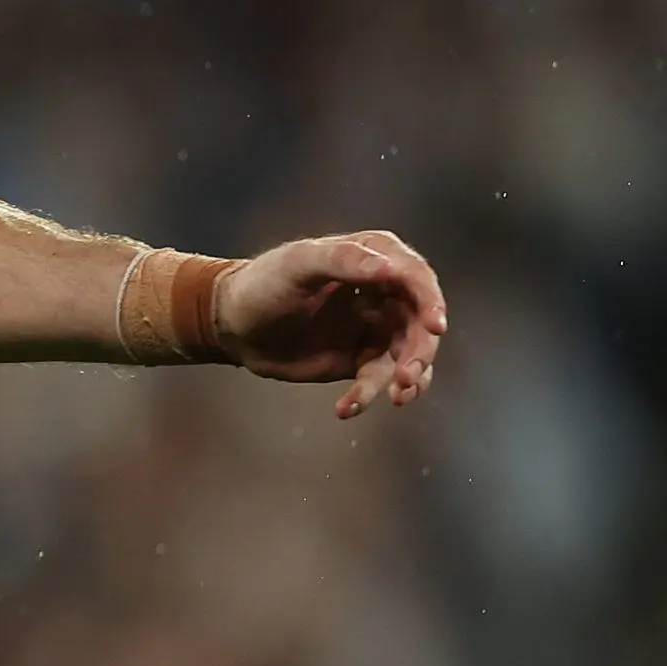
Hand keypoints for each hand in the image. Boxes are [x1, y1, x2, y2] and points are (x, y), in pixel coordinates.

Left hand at [214, 231, 448, 420]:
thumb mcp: (297, 265)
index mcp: (374, 256)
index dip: (430, 301)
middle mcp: (383, 291)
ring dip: (406, 377)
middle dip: (421, 350)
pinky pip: (379, 378)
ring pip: (408, 354)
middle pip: (420, 321)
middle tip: (407, 376)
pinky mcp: (360, 357)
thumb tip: (390, 267)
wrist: (231, 324)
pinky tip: (346, 409)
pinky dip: (369, 395)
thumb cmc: (262, 284)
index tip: (435, 327)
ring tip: (396, 396)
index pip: (415, 277)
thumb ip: (343, 260)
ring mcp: (375, 325)